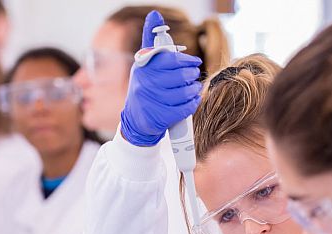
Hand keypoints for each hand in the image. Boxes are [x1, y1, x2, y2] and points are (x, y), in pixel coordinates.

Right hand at [120, 10, 201, 145]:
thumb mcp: (144, 64)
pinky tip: (192, 100)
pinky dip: (192, 103)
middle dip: (191, 75)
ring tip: (194, 88)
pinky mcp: (159, 116)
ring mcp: (152, 100)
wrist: (136, 120)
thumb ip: (151, 41)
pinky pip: (184, 108)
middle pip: (179, 75)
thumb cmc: (145, 87)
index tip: (195, 62)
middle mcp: (145, 82)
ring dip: (193, 90)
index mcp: (143, 66)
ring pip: (184, 92)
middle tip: (194, 75)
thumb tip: (155, 14)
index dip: (187, 60)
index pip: (170, 59)